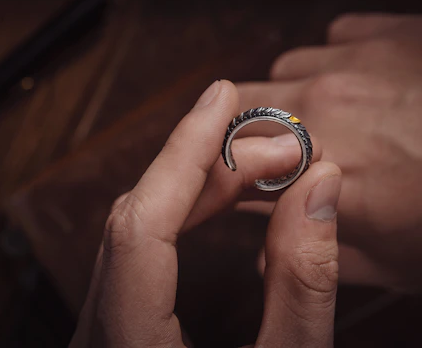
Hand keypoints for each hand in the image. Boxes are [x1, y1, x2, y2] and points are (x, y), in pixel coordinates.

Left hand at [69, 80, 341, 347]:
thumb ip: (303, 284)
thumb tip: (319, 187)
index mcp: (129, 342)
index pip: (142, 224)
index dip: (184, 151)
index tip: (221, 98)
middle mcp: (102, 331)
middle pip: (142, 215)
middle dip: (214, 168)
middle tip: (281, 150)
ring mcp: (106, 325)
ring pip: (140, 227)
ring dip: (203, 187)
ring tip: (264, 168)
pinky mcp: (121, 321)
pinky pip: (144, 248)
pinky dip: (188, 213)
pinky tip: (223, 200)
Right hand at [236, 14, 421, 290]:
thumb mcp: (405, 266)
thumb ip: (323, 258)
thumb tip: (268, 256)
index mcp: (319, 177)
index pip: (231, 168)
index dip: (228, 178)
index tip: (242, 185)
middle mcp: (322, 110)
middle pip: (236, 108)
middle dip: (242, 131)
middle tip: (274, 150)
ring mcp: (353, 61)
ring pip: (282, 71)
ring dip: (293, 96)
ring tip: (334, 115)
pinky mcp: (389, 28)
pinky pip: (332, 36)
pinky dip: (335, 60)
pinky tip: (367, 80)